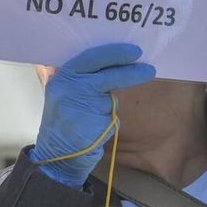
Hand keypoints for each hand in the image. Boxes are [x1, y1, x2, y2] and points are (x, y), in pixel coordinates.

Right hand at [28, 43, 154, 187]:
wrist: (56, 155)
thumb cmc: (62, 121)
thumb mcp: (60, 93)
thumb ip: (77, 77)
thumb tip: (105, 58)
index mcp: (63, 77)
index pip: (93, 57)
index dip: (115, 53)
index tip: (134, 52)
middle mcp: (71, 88)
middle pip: (109, 76)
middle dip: (131, 72)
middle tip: (150, 70)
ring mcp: (83, 106)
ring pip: (110, 99)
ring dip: (107, 107)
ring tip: (88, 119)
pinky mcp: (94, 123)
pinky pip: (110, 117)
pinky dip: (107, 122)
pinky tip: (92, 129)